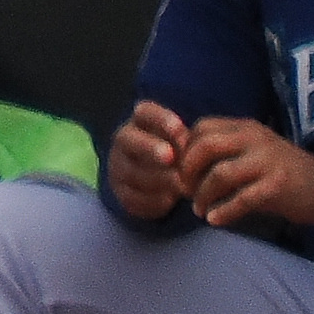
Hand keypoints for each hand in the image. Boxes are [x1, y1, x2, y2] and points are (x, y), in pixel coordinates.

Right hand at [106, 99, 189, 219]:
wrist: (159, 178)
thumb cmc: (180, 153)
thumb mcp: (184, 141)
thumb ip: (187, 140)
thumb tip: (195, 146)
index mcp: (141, 121)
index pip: (145, 112)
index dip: (160, 119)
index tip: (180, 128)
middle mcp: (124, 140)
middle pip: (129, 140)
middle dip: (149, 147)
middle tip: (170, 157)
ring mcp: (119, 167)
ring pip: (131, 172)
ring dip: (157, 179)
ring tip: (181, 186)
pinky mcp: (121, 193)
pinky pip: (131, 197)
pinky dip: (150, 200)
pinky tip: (169, 201)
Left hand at [175, 117, 313, 229]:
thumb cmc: (277, 172)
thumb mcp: (250, 152)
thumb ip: (221, 152)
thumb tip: (178, 166)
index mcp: (244, 127)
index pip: (201, 128)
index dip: (183, 151)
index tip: (178, 172)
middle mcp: (255, 139)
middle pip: (206, 146)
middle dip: (187, 171)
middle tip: (184, 191)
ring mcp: (268, 161)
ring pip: (220, 174)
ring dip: (203, 195)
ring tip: (199, 210)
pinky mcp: (278, 185)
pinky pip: (242, 198)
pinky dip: (224, 211)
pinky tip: (215, 220)